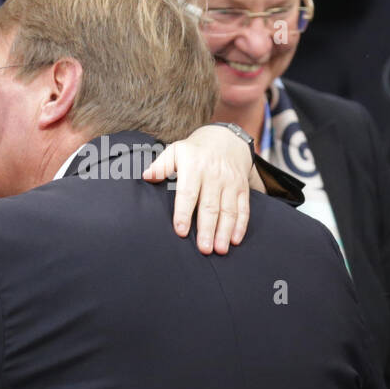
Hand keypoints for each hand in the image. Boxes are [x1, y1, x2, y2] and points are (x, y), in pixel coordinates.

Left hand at [143, 125, 251, 253]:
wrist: (226, 138)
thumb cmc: (195, 151)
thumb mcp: (176, 151)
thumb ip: (161, 165)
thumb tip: (146, 176)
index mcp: (194, 167)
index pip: (188, 193)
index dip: (183, 213)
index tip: (180, 231)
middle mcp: (214, 175)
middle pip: (210, 206)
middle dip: (207, 229)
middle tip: (204, 249)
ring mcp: (230, 182)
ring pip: (228, 210)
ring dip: (224, 231)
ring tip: (219, 249)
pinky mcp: (242, 188)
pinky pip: (243, 208)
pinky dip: (240, 225)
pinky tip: (235, 240)